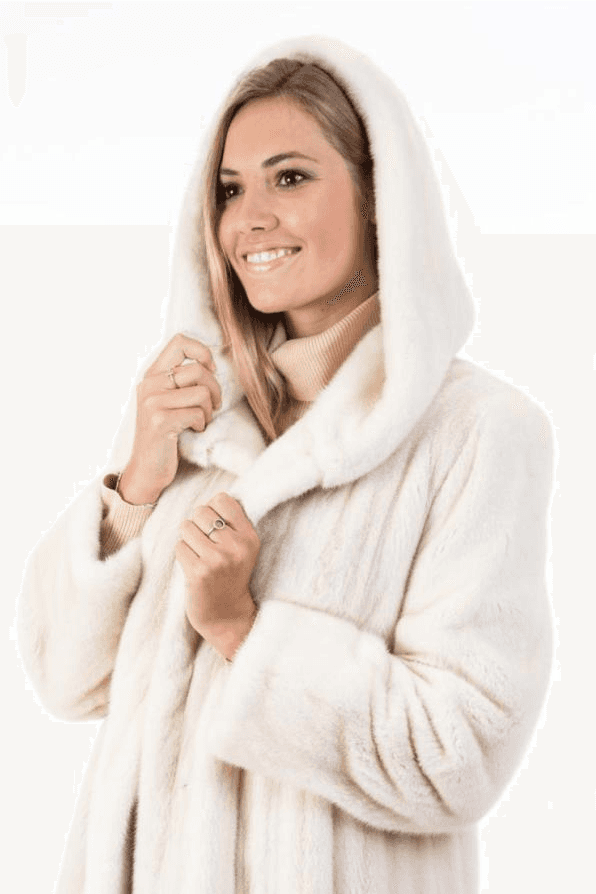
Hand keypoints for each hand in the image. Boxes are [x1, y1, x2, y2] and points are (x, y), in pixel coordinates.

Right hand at [118, 334, 221, 504]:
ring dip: (209, 409)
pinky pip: (198, 413)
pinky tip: (194, 430)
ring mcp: (153, 402)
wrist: (146, 469)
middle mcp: (149, 384)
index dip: (203, 352)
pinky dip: (202, 423)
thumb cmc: (165, 434)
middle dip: (215, 389)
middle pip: (198, 369)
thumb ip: (179, 380)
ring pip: (202, 392)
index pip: (180, 341)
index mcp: (151, 375)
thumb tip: (210, 363)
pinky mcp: (161, 421)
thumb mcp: (166, 400)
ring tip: (201, 420)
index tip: (210, 371)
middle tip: (214, 405)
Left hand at [176, 492, 259, 659]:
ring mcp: (217, 559)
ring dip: (187, 540)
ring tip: (199, 555)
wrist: (227, 615)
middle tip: (204, 544)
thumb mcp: (242, 548)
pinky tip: (193, 567)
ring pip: (186, 527)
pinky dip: (182, 555)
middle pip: (201, 511)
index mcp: (249, 536)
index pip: (223, 499)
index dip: (212, 509)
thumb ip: (232, 523)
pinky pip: (179, 547)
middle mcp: (236, 546)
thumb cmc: (230, 576)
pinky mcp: (198, 572)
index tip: (215, 527)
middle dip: (196, 525)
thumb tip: (212, 498)